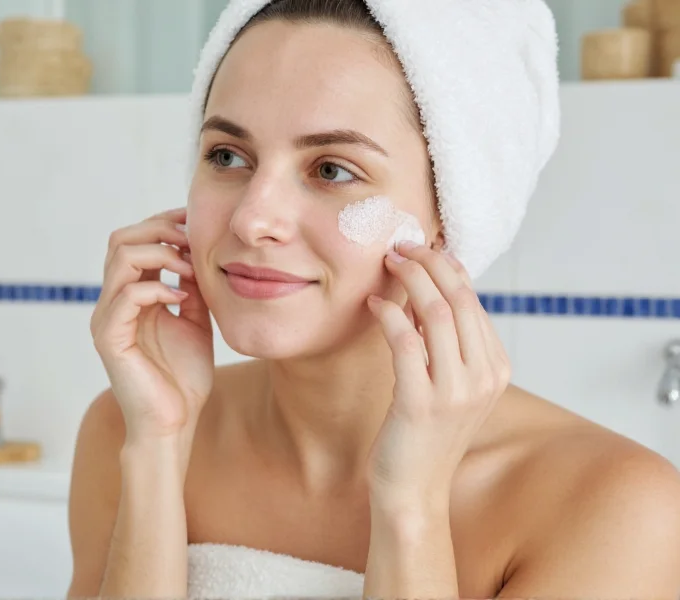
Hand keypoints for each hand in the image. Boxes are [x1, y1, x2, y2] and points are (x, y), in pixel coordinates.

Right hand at [91, 208, 213, 444]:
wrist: (175, 422)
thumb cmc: (183, 378)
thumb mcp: (195, 321)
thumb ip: (191, 289)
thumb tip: (198, 256)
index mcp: (132, 296)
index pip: (135, 242)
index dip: (163, 224)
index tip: (195, 220)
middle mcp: (114, 302)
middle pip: (121, 240)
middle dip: (159, 229)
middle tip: (192, 239)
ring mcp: (108, 318)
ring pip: (121, 259)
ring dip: (161, 254)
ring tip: (189, 268)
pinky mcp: (109, 339)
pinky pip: (127, 296)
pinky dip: (157, 288)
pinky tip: (181, 298)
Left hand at [365, 242, 510, 513]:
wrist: (414, 490)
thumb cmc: (425, 432)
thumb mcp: (449, 383)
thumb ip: (446, 341)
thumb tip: (426, 289)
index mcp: (495, 368)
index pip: (475, 301)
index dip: (447, 267)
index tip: (422, 248)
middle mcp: (484, 377)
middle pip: (460, 299)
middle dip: (428, 264)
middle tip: (400, 247)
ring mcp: (456, 392)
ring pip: (437, 313)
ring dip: (409, 280)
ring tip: (387, 264)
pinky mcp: (421, 404)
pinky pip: (406, 342)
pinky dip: (388, 315)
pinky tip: (373, 305)